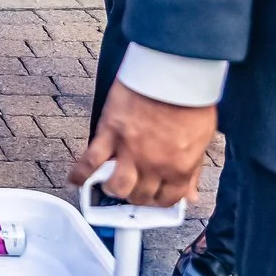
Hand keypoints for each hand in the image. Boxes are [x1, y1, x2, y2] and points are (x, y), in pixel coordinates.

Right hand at [68, 83, 215, 206]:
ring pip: (115, 186)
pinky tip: (74, 181)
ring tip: (110, 183)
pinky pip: (90, 161)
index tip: (154, 197)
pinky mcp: (110, 134)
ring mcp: (129, 151)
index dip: (158, 202)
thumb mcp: (201, 140)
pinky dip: (80, 173)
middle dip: (136, 196)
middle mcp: (153, 165)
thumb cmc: (189, 102)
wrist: (172, 73)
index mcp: (178, 168)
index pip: (166, 200)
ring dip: (113, 189)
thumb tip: (191, 195)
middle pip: (139, 196)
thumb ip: (193, 170)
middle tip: (133, 188)